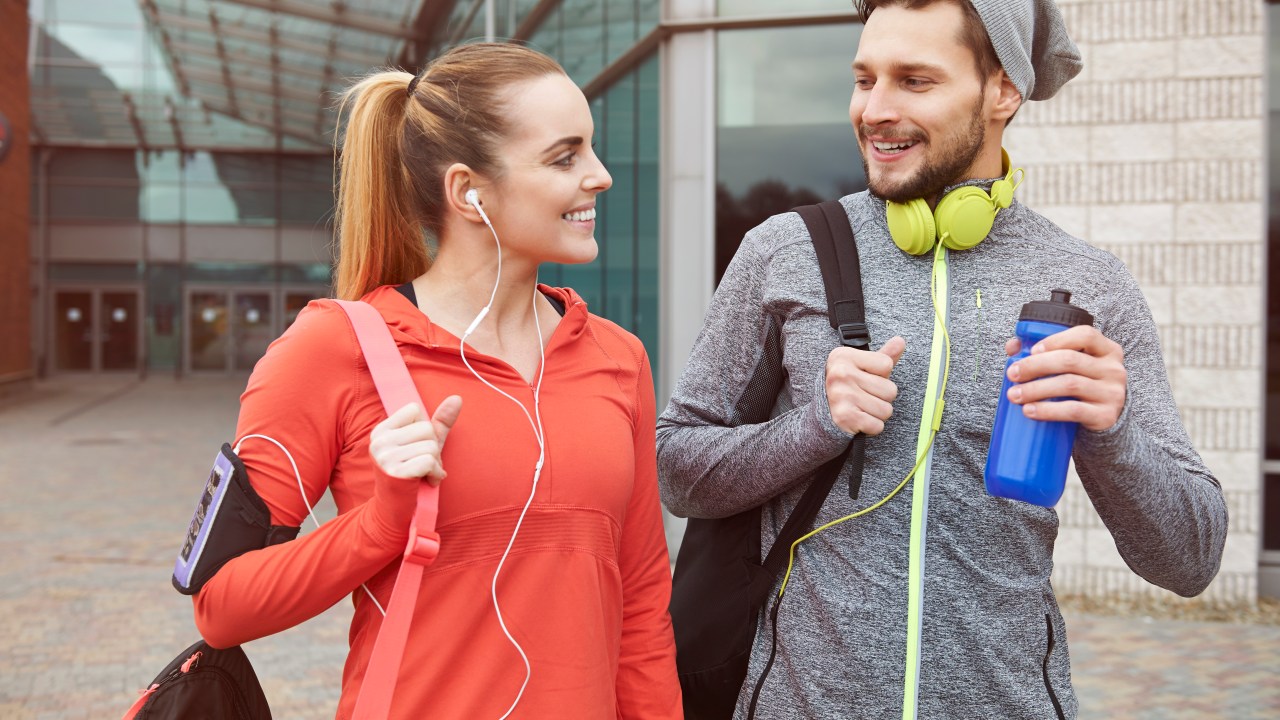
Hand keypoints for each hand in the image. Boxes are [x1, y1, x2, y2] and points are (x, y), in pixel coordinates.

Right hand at [369, 397, 462, 484]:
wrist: (395, 507)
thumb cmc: (412, 471)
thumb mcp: (424, 443)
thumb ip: (439, 422)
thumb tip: (457, 398)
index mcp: (382, 430)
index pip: (415, 409)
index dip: (424, 427)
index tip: (418, 445)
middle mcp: (379, 441)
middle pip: (425, 428)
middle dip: (433, 447)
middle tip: (426, 462)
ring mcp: (385, 457)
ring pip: (430, 446)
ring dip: (436, 462)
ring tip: (426, 472)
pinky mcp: (395, 472)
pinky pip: (429, 462)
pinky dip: (436, 473)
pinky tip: (430, 480)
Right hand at [825, 336, 905, 435]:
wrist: (823, 413)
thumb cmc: (849, 386)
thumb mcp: (863, 366)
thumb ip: (884, 355)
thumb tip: (901, 341)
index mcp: (844, 356)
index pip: (886, 364)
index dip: (882, 375)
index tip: (865, 378)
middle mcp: (840, 373)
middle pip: (890, 390)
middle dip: (882, 397)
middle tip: (864, 396)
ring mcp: (841, 395)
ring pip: (886, 410)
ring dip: (878, 413)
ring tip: (862, 408)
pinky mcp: (844, 417)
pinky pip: (878, 426)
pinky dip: (872, 426)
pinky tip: (859, 419)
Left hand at [1004, 326, 1125, 431]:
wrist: (1103, 419)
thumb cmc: (1081, 385)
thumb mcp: (1070, 366)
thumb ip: (1042, 352)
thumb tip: (1013, 346)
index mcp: (1107, 350)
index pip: (1085, 335)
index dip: (1056, 340)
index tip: (1032, 350)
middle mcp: (1113, 369)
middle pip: (1070, 360)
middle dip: (1035, 366)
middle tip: (1012, 374)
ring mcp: (1112, 393)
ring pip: (1069, 384)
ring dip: (1035, 389)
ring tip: (1015, 395)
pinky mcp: (1105, 415)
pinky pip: (1073, 410)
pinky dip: (1047, 410)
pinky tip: (1029, 410)